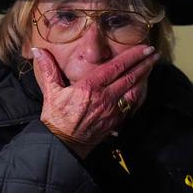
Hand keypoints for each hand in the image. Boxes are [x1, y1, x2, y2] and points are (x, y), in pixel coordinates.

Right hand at [32, 44, 158, 157]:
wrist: (63, 144)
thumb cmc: (57, 117)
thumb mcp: (51, 91)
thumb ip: (48, 69)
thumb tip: (38, 50)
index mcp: (90, 87)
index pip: (116, 67)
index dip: (132, 56)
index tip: (144, 48)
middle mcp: (104, 97)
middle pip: (130, 76)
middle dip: (144, 63)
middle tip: (154, 53)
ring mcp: (112, 110)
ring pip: (134, 90)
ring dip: (145, 77)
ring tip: (152, 65)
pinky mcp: (115, 120)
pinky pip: (132, 104)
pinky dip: (140, 93)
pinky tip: (144, 86)